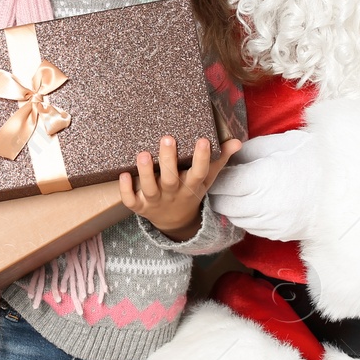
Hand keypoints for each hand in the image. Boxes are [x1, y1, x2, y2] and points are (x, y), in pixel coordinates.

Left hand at [119, 135, 241, 240]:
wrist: (175, 222)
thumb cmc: (190, 191)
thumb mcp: (207, 179)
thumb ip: (219, 159)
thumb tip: (236, 142)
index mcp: (191, 186)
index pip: (199, 173)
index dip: (202, 158)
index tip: (203, 139)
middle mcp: (173, 194)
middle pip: (171, 179)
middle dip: (169, 160)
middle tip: (167, 137)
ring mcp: (156, 201)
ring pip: (150, 188)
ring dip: (146, 173)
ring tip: (143, 154)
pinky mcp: (140, 207)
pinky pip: (131, 201)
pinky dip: (126, 190)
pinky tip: (123, 174)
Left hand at [207, 128, 320, 241]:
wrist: (344, 185)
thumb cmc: (312, 158)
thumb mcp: (279, 144)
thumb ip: (248, 151)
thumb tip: (228, 157)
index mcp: (263, 177)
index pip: (223, 183)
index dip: (217, 175)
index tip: (218, 169)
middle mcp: (264, 204)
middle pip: (223, 204)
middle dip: (220, 193)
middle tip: (225, 182)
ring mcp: (272, 222)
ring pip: (236, 219)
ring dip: (232, 206)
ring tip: (240, 193)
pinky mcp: (280, 233)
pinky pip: (252, 228)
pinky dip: (248, 217)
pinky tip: (256, 204)